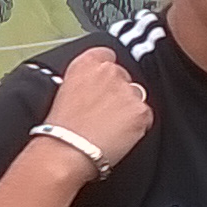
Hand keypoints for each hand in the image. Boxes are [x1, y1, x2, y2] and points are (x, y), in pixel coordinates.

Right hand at [42, 48, 153, 178]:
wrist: (66, 150)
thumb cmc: (60, 129)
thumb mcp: (64, 94)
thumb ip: (84, 83)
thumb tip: (95, 90)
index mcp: (86, 64)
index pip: (107, 55)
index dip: (106, 73)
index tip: (103, 86)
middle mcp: (109, 71)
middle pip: (124, 76)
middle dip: (119, 93)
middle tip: (104, 114)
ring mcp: (127, 90)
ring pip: (137, 97)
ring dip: (128, 110)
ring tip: (109, 128)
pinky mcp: (141, 111)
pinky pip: (146, 117)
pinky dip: (137, 128)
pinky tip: (118, 137)